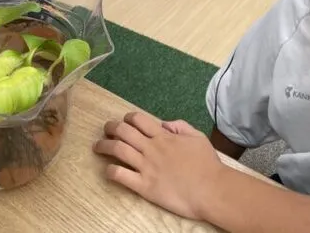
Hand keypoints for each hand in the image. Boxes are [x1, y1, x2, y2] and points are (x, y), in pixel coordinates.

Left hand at [93, 112, 223, 220]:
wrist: (212, 190)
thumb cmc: (208, 165)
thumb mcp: (197, 137)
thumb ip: (180, 126)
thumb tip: (164, 124)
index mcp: (163, 136)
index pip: (137, 119)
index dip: (127, 118)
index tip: (124, 122)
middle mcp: (151, 148)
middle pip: (123, 131)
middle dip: (110, 128)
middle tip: (106, 130)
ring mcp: (146, 167)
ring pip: (117, 149)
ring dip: (103, 145)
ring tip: (97, 146)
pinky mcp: (144, 186)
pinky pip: (121, 175)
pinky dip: (110, 171)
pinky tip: (108, 170)